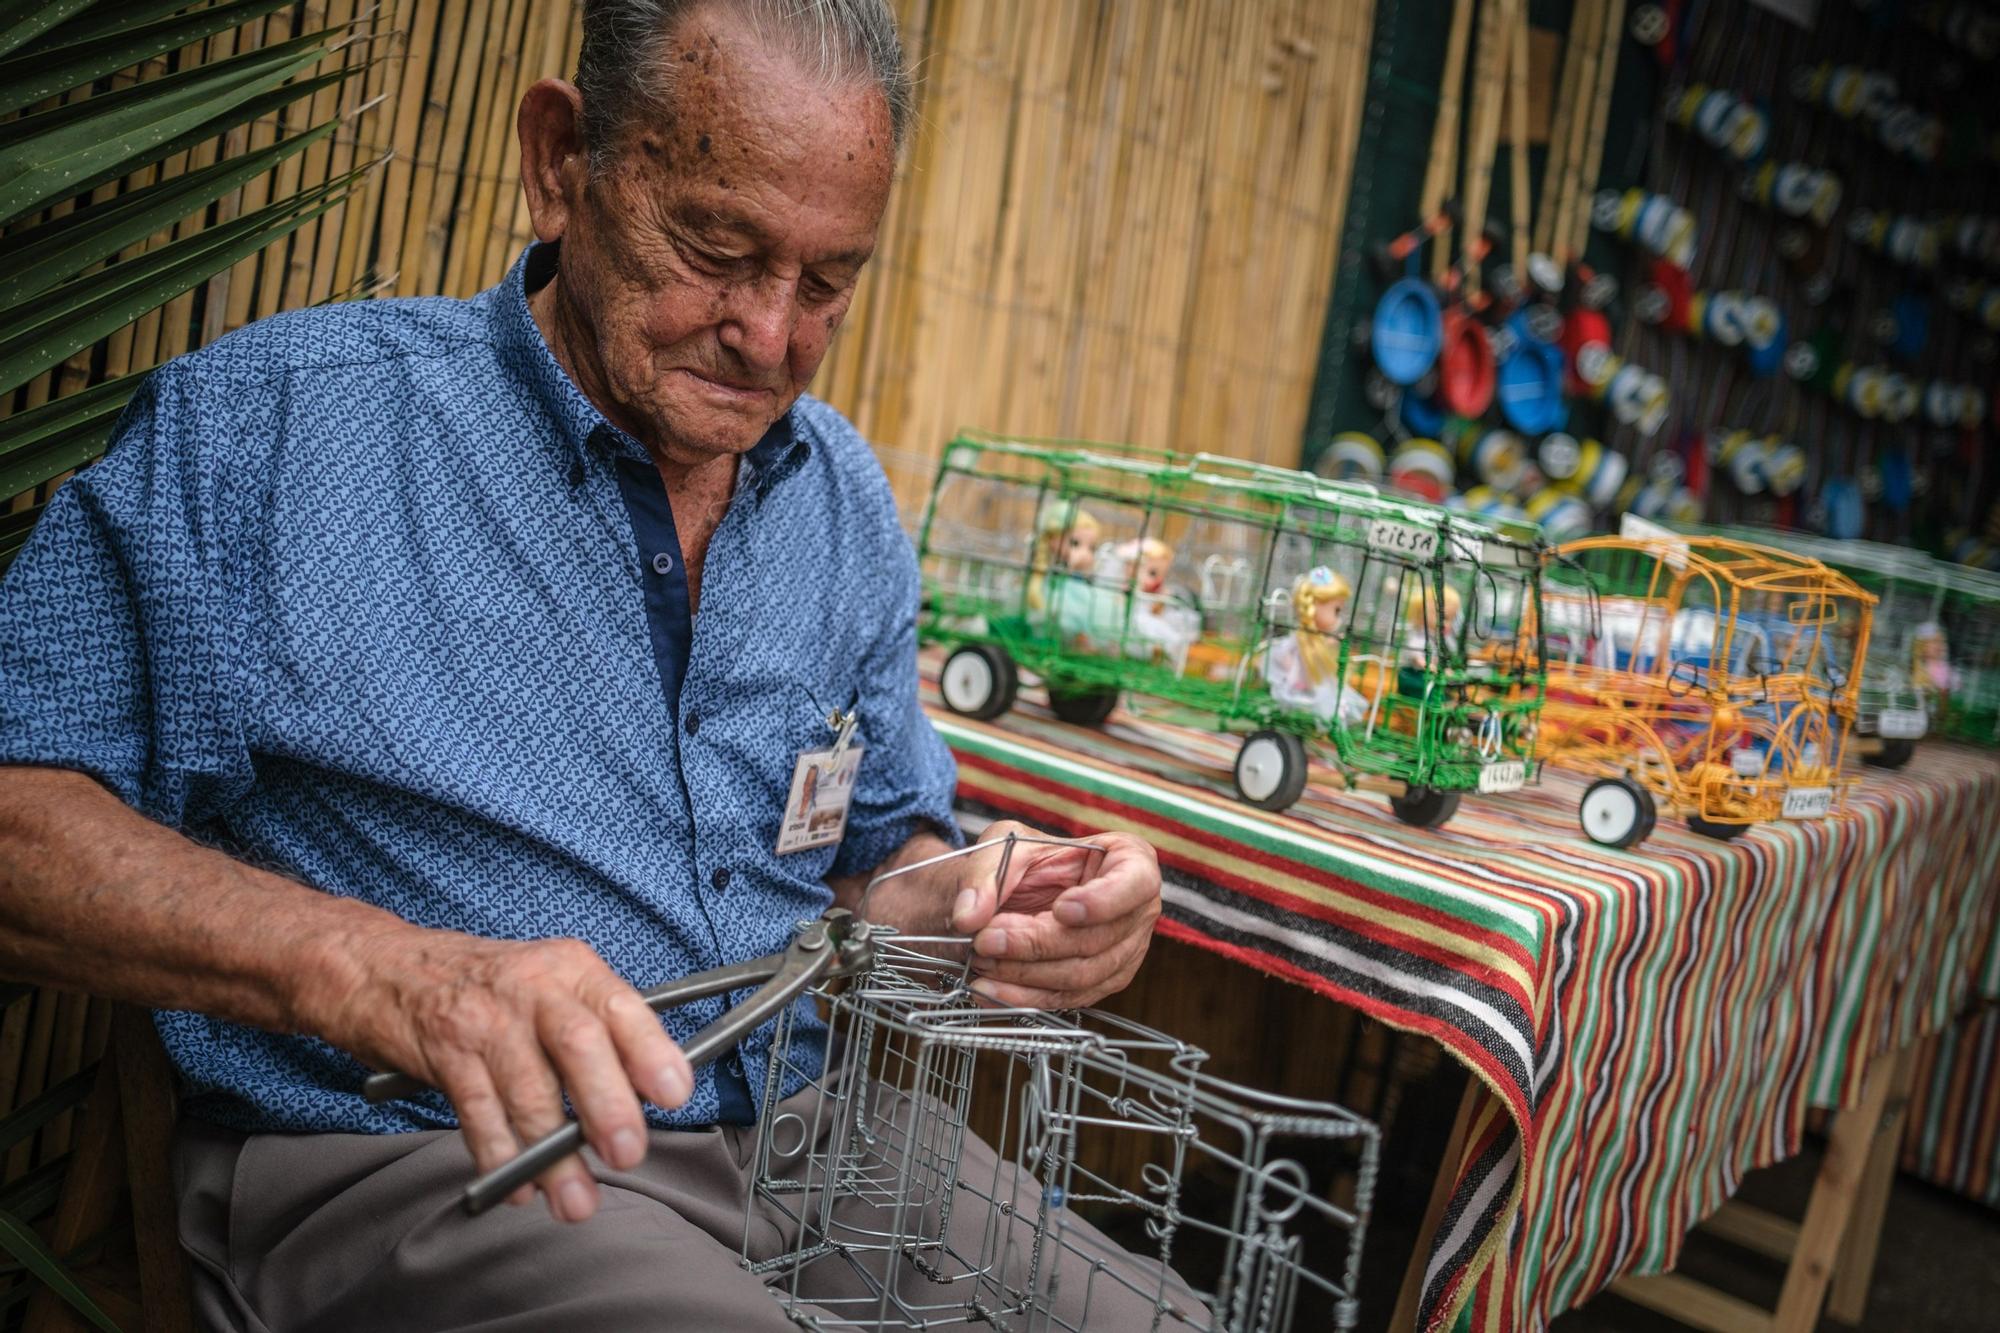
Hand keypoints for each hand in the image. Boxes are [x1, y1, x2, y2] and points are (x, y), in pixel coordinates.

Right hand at [314, 926, 692, 1223]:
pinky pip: (478, 1114)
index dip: (651, 1051)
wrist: (386, 969)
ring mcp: (485, 1021)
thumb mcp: (551, 983)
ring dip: (552, 1156)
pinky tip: (519, 1186)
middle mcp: (533, 988)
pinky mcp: (443, 1054)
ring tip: (573, 1199)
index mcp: (572, 969)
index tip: (674, 1093)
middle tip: (626, 1153)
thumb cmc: (488, 984)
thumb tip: (648, 1095)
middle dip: (607, 1105)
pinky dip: (500, 1157)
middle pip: (579, 1046)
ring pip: (528, 1093)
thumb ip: (599, 1030)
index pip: (622, 1007)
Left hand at [947, 820, 1160, 1008]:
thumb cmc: (1025, 862)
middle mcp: (1136, 910)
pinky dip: (1024, 998)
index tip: (1061, 909)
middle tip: (986, 939)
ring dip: (1024, 974)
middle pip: (1096, 939)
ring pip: (1080, 976)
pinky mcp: (1100, 983)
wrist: (1016, 893)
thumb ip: (985, 874)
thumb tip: (969, 917)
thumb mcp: (1004, 845)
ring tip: (981, 961)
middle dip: (1035, 944)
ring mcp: (1124, 952)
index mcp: (1129, 860)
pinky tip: (989, 988)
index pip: (1134, 883)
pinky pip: (1066, 999)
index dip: (1101, 902)